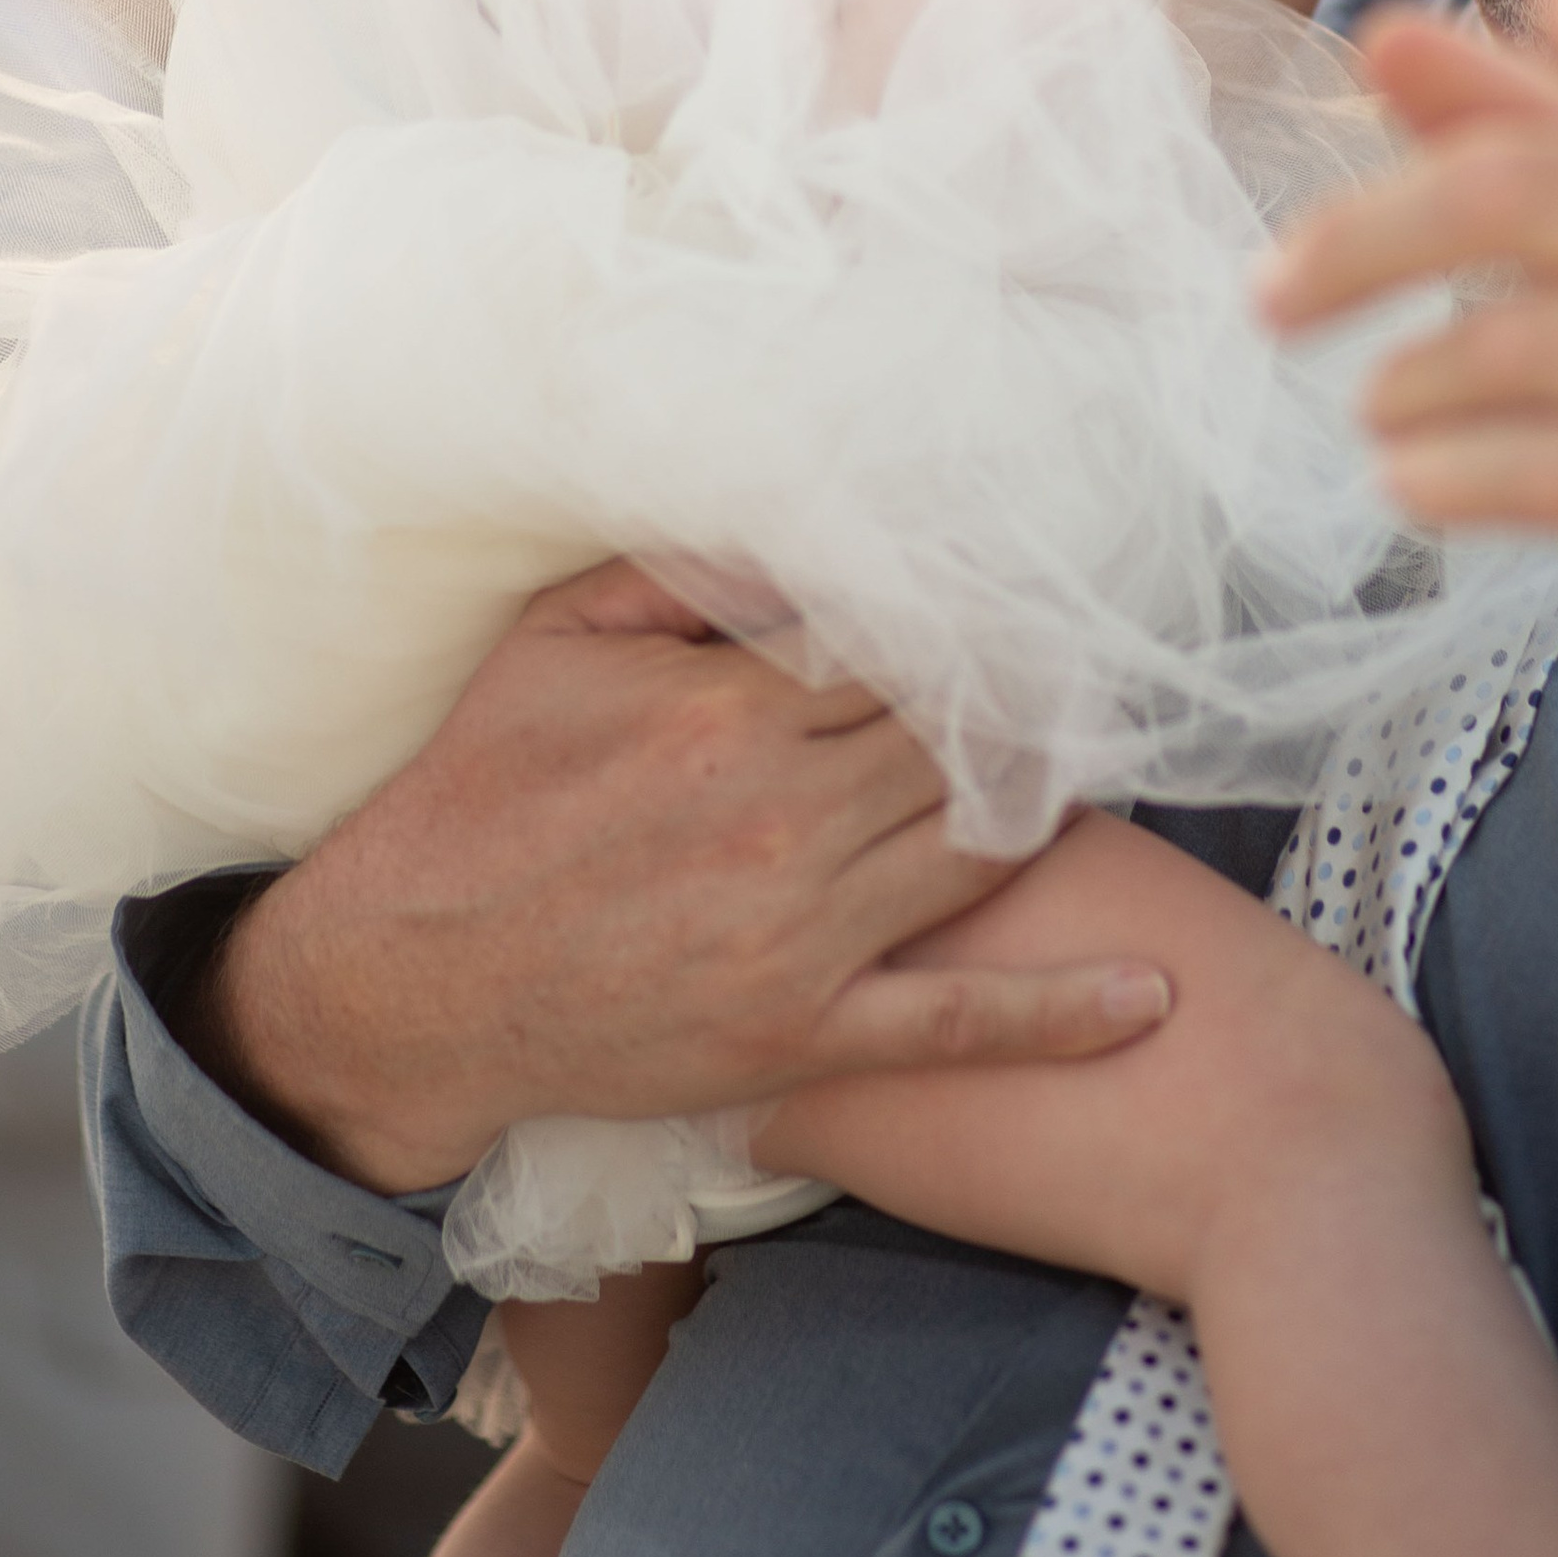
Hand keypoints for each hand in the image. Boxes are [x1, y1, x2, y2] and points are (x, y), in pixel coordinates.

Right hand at [186, 563, 1172, 1193]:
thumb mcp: (554, 644)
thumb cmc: (475, 795)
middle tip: (1106, 672)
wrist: (408, 980)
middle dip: (1034, 704)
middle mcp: (784, 816)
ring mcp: (803, 932)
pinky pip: (958, 1022)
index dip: (974, 624)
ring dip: (1059, 808)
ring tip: (1114, 769)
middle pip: (960, 740)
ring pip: (982, 849)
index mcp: (731, 709)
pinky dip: (1064, 1012)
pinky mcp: (804, 1031)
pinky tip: (1149, 996)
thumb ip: (677, 573)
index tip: (1039, 598)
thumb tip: (788, 524)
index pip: (900, 645)